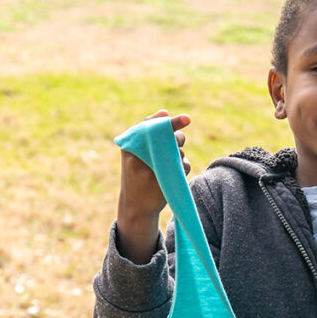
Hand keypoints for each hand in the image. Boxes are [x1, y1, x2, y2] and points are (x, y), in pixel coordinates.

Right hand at [116, 110, 190, 262]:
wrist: (135, 206)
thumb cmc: (136, 174)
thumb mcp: (134, 152)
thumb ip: (148, 132)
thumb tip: (165, 111)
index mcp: (128, 147)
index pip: (151, 127)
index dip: (170, 122)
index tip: (187, 119)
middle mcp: (137, 159)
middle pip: (170, 138)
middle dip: (178, 138)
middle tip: (178, 142)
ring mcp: (151, 173)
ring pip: (179, 152)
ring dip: (180, 154)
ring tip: (168, 164)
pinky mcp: (164, 184)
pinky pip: (184, 166)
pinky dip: (183, 167)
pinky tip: (173, 173)